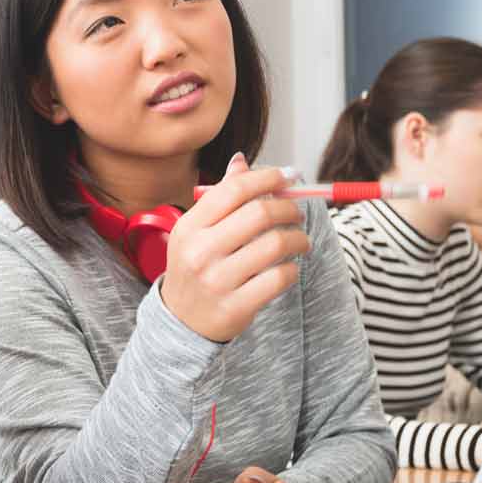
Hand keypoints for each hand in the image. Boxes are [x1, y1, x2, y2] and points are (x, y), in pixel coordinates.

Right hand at [161, 155, 309, 341]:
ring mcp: (217, 281)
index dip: (269, 177)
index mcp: (190, 226)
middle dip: (289, 208)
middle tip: (297, 213)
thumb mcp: (196, 232)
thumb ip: (220, 197)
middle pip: (260, 213)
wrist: (181, 322)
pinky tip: (289, 268)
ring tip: (300, 241)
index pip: (235, 189)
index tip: (290, 176)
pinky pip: (280, 278)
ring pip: (276, 245)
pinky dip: (292, 269)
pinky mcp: (236, 306)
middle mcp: (200, 251)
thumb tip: (241, 160)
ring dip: (298, 239)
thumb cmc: (194, 268)